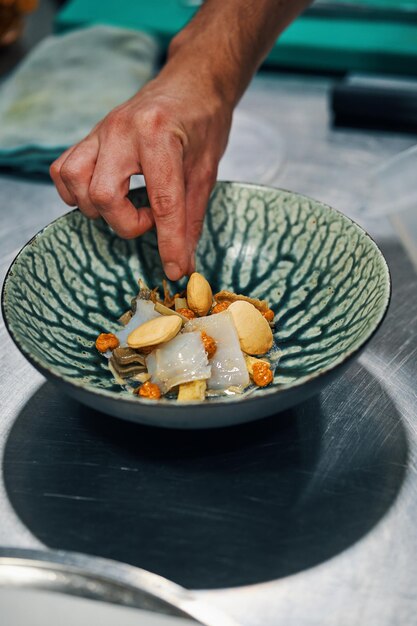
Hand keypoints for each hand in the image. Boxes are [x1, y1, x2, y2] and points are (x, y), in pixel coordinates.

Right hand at [50, 66, 232, 279]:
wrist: (192, 82)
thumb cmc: (204, 121)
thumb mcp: (206, 171)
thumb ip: (190, 218)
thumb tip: (182, 263)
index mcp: (159, 134)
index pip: (162, 201)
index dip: (169, 242)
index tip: (176, 268)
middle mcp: (122, 129)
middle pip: (103, 194)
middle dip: (126, 222)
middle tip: (151, 217)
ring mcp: (101, 130)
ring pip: (74, 181)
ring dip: (98, 208)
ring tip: (127, 205)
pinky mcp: (90, 135)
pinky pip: (63, 169)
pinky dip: (76, 191)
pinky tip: (103, 194)